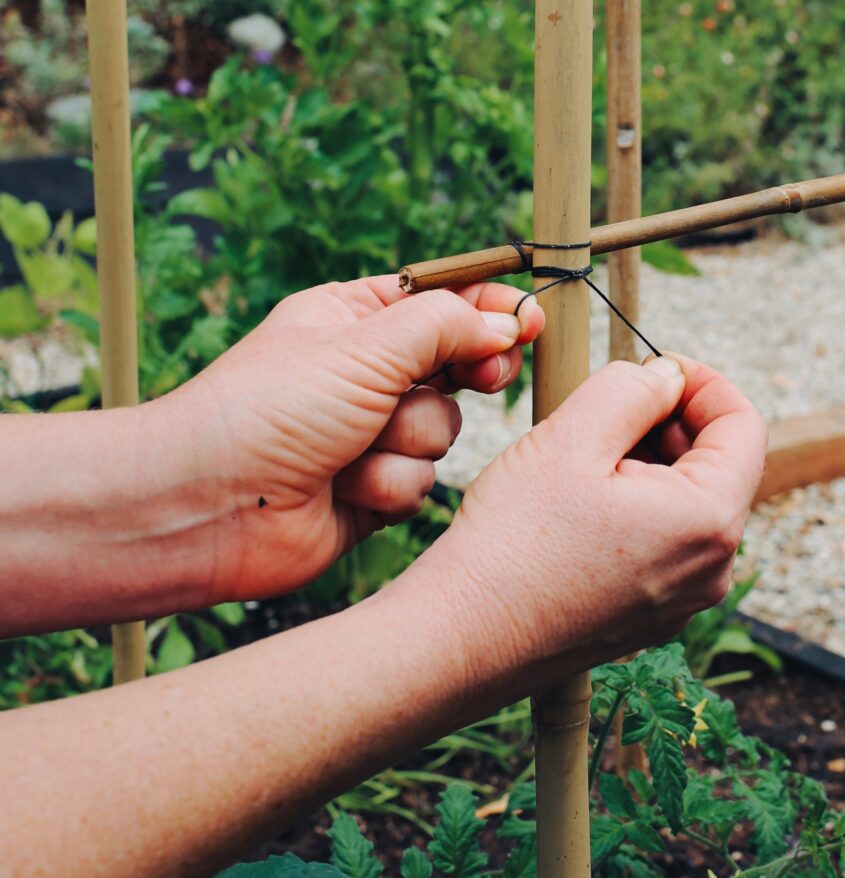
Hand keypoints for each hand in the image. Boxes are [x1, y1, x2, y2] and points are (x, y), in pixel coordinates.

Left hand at [158, 276, 544, 601]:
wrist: (211, 507)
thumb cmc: (268, 410)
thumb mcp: (363, 347)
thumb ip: (446, 325)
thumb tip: (506, 321)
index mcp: (352, 320)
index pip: (439, 300)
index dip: (489, 306)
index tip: (532, 317)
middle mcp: (364, 375)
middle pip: (456, 365)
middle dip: (464, 377)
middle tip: (483, 379)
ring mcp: (370, 434)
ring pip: (443, 429)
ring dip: (408, 441)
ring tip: (354, 448)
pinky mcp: (373, 489)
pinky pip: (421, 482)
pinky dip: (390, 486)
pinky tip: (346, 490)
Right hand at [406, 354, 766, 682]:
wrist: (462, 638)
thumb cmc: (511, 542)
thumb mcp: (572, 436)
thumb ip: (634, 387)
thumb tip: (668, 377)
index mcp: (708, 520)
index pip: (742, 423)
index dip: (701, 380)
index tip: (652, 364)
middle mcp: (713, 568)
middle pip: (721, 463)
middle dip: (671, 421)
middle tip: (605, 406)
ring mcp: (685, 599)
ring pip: (690, 501)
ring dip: (651, 462)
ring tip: (583, 458)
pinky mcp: (653, 615)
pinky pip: (667, 541)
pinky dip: (638, 506)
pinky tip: (580, 504)